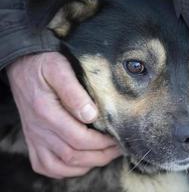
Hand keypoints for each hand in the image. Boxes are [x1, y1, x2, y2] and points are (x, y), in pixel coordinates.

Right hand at [7, 52, 120, 178]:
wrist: (22, 67)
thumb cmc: (44, 65)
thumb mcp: (58, 68)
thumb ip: (73, 91)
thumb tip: (91, 115)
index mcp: (46, 111)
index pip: (79, 139)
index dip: (102, 144)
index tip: (117, 139)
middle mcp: (39, 129)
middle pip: (73, 156)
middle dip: (100, 156)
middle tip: (118, 149)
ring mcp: (35, 138)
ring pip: (60, 166)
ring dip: (86, 165)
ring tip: (105, 155)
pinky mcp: (33, 141)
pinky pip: (47, 166)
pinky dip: (66, 170)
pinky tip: (81, 162)